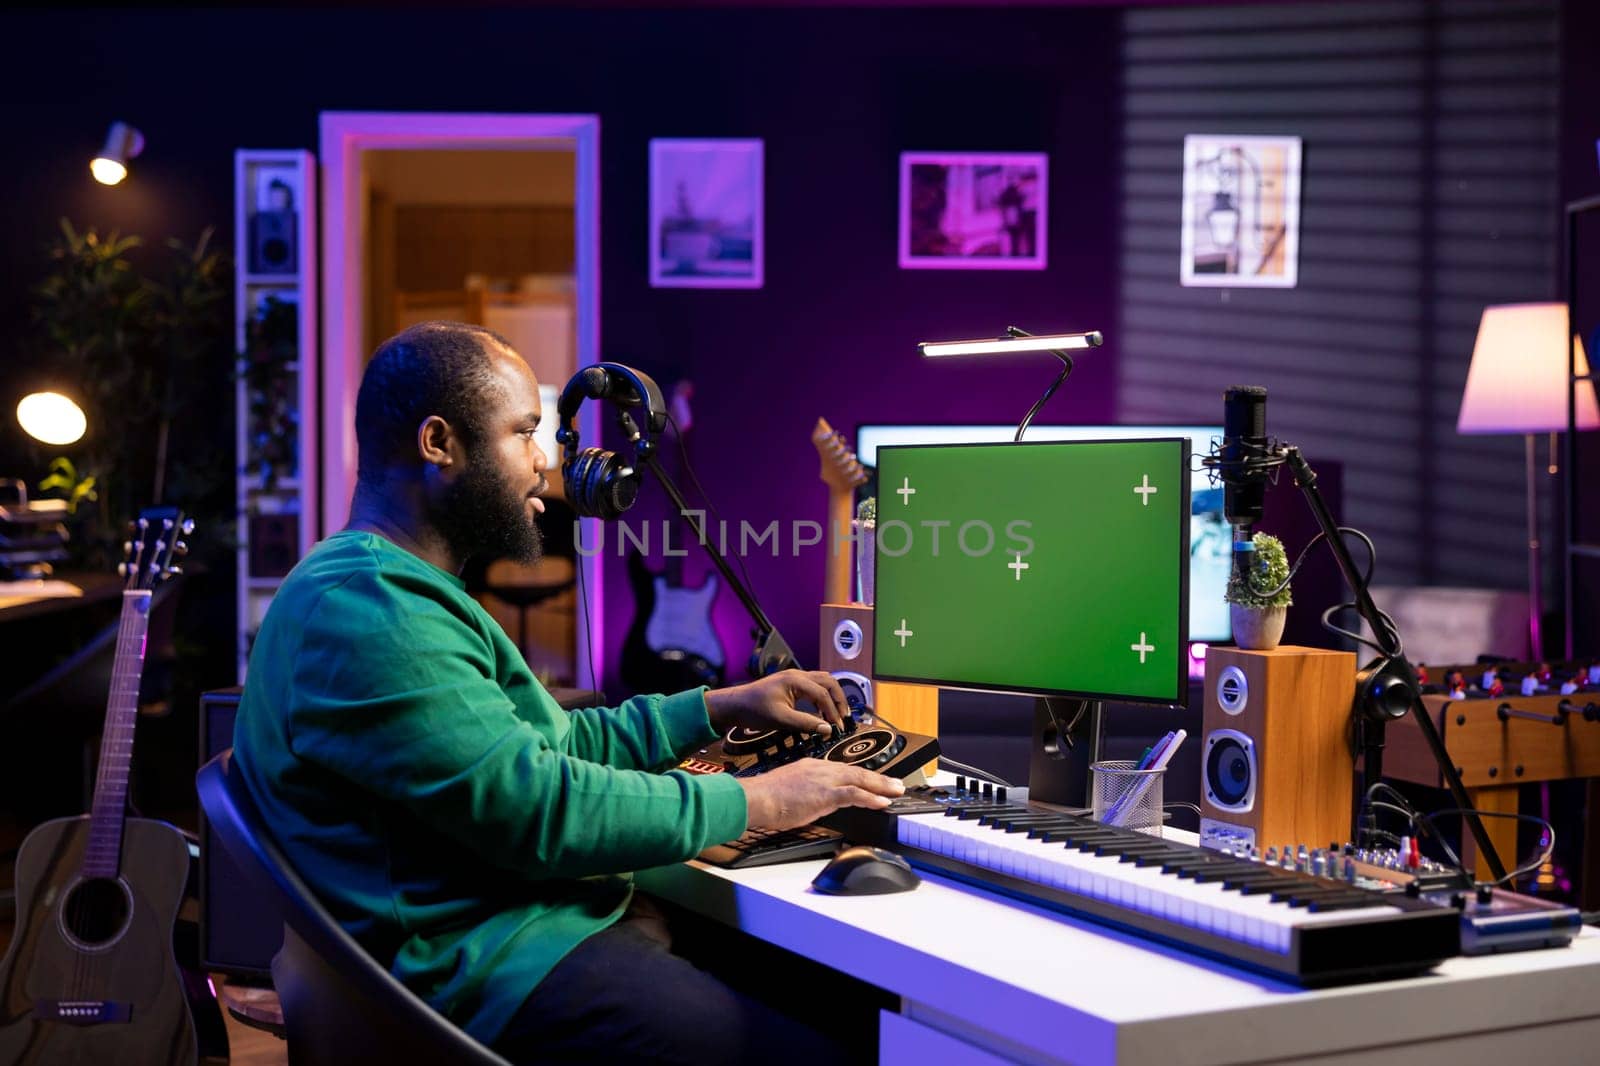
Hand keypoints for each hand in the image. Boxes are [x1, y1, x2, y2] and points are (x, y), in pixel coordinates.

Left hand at [703, 669, 850, 737]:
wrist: (734, 705)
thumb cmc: (753, 710)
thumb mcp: (780, 719)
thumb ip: (806, 723)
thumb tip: (827, 729)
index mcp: (796, 680)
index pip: (823, 694)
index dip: (833, 711)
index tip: (837, 727)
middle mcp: (797, 675)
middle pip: (829, 681)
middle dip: (839, 699)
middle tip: (843, 716)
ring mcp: (794, 678)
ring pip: (822, 681)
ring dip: (832, 696)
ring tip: (836, 714)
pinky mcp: (790, 684)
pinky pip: (813, 686)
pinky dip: (822, 696)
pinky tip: (820, 711)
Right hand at [737, 760, 904, 831]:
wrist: (757, 797)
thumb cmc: (767, 798)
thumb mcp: (791, 790)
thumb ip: (807, 794)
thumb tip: (815, 804)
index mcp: (812, 767)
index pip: (844, 770)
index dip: (862, 776)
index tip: (874, 781)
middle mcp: (821, 769)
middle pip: (857, 771)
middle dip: (879, 778)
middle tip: (896, 783)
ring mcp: (824, 779)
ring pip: (860, 780)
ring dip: (881, 786)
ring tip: (896, 791)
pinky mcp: (825, 793)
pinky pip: (854, 794)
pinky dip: (871, 797)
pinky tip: (882, 802)